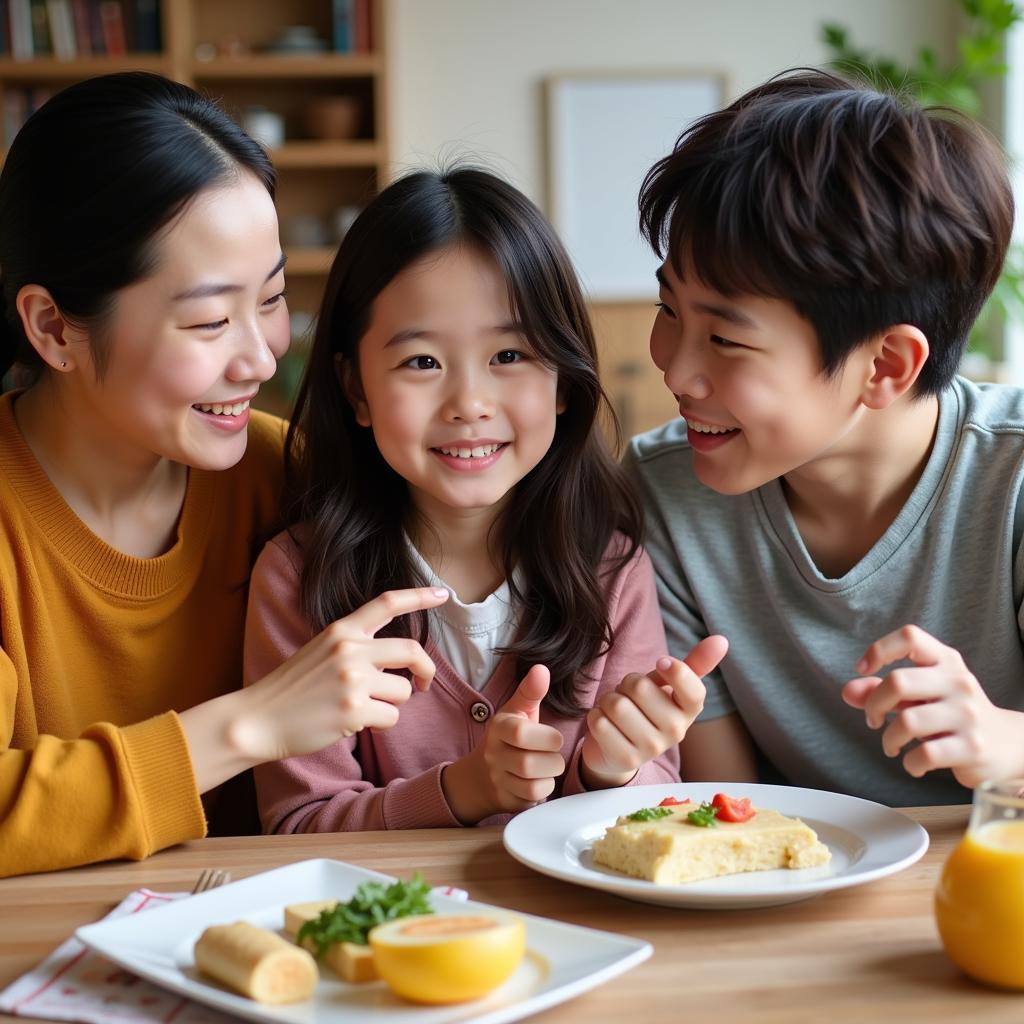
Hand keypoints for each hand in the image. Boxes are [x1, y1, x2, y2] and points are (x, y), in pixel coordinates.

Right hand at [233, 587, 449, 763]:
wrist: (256, 719)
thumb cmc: (292, 689)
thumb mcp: (320, 650)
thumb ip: (354, 645)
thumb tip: (394, 657)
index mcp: (341, 630)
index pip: (387, 603)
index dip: (419, 596)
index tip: (443, 594)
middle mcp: (350, 649)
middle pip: (412, 651)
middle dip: (426, 670)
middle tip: (424, 684)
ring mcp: (352, 679)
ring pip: (404, 690)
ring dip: (393, 704)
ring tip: (367, 710)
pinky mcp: (354, 710)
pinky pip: (392, 717)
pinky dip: (382, 725)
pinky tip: (358, 724)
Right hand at [442, 665, 565, 823]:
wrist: (482, 774)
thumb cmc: (510, 736)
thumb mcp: (519, 710)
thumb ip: (531, 691)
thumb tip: (541, 668)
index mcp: (499, 727)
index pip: (520, 734)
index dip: (546, 738)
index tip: (553, 738)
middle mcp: (493, 754)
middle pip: (529, 763)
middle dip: (553, 760)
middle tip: (553, 755)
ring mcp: (497, 779)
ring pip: (533, 785)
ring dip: (549, 777)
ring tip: (547, 768)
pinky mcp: (505, 800)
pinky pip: (531, 800)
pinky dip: (543, 791)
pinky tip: (539, 781)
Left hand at [580, 634, 728, 788]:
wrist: (616, 749)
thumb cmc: (645, 708)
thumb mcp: (667, 685)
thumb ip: (694, 663)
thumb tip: (722, 640)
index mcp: (690, 710)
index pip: (694, 691)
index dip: (675, 671)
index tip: (662, 663)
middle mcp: (676, 732)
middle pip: (640, 688)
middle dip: (626, 685)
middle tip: (630, 698)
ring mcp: (652, 749)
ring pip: (616, 705)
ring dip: (608, 701)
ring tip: (616, 712)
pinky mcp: (626, 760)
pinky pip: (600, 722)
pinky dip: (595, 717)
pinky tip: (606, 726)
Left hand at [841, 624, 1023, 787]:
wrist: (1007, 746)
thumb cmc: (953, 715)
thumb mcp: (920, 696)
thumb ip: (882, 691)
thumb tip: (848, 692)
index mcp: (945, 661)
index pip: (910, 637)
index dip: (879, 649)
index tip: (863, 669)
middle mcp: (958, 682)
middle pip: (898, 682)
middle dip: (874, 705)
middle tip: (872, 720)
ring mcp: (968, 715)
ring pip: (907, 722)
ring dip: (889, 739)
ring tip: (892, 745)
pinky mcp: (973, 747)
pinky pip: (925, 754)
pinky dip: (910, 763)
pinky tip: (914, 763)